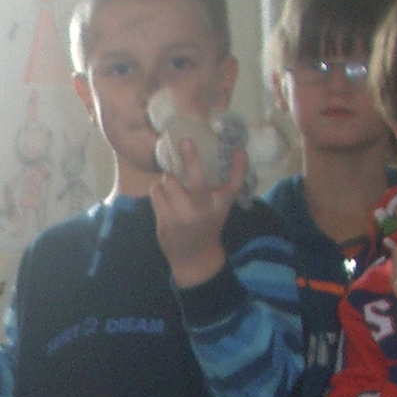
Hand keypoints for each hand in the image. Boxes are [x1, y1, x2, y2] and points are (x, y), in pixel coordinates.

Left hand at [151, 136, 246, 288]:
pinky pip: (156, 192)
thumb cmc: (207, 223)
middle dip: (191, 158)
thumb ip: (219, 186)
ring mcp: (183, 216)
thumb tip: (223, 154)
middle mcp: (204, 209)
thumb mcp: (219, 206)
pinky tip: (165, 197)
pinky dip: (158, 190)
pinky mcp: (166, 220)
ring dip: (169, 178)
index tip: (239, 149)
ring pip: (170, 181)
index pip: (234, 183)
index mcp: (221, 204)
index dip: (239, 166)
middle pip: (198, 180)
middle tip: (185, 140)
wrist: (194, 256)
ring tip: (173, 185)